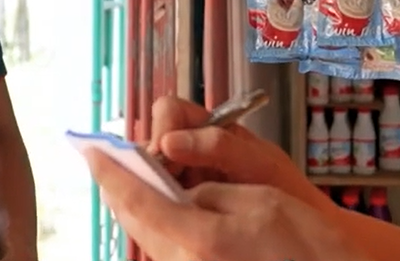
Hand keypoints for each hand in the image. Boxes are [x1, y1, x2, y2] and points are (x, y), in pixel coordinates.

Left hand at [87, 151, 369, 260]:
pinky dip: (158, 223)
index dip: (109, 171)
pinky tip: (167, 208)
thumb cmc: (308, 247)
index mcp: (196, 237)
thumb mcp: (259, 199)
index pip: (135, 198)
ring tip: (139, 176)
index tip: (91, 150)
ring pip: (147, 236)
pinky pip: (166, 248)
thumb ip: (209, 192)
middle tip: (112, 158)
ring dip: (139, 206)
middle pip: (133, 221)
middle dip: (119, 187)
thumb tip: (181, 192)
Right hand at [149, 95, 327, 208]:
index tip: (163, 155)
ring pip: (152, 173)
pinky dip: (162, 206)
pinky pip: (161, 200)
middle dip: (151, 162)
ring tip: (172, 206)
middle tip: (164, 188)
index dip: (161, 130)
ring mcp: (187, 178)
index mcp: (209, 127)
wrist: (306, 227)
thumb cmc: (288, 190)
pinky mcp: (185, 205)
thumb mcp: (260, 163)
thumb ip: (220, 145)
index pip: (169, 112)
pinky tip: (176, 218)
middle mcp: (192, 149)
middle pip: (152, 143)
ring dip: (154, 186)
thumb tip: (169, 142)